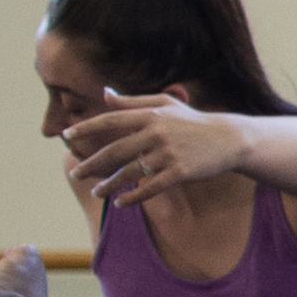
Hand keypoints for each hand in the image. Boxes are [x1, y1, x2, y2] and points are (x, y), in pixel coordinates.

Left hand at [59, 90, 254, 206]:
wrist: (228, 139)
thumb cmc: (192, 121)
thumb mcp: (165, 104)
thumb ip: (133, 101)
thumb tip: (105, 93)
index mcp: (150, 115)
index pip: (111, 120)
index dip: (87, 128)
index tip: (67, 135)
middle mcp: (156, 134)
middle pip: (115, 151)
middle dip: (92, 163)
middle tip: (75, 173)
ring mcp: (168, 154)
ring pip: (129, 172)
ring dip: (109, 184)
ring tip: (95, 192)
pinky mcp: (180, 173)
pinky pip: (149, 188)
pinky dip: (133, 196)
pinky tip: (120, 203)